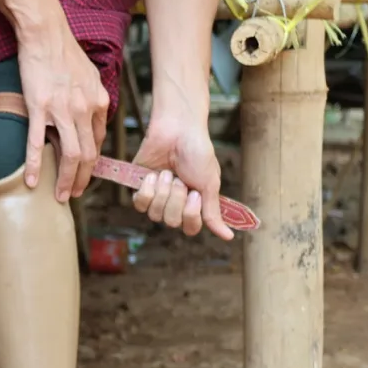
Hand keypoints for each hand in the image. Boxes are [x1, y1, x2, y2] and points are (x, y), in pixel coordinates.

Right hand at [15, 17, 109, 201]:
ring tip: (60, 195)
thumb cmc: (64, 52)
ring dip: (66, 180)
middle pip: (89, 155)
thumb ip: (93, 98)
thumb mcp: (90, 76)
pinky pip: (37, 143)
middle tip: (73, 194)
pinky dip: (35, 165)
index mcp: (98, 102)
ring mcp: (62, 110)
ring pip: (70, 155)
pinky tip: (32, 181)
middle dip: (82, 180)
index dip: (93, 164)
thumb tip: (92, 115)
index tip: (85, 175)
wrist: (46, 33)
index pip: (99, 142)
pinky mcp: (39, 107)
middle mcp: (84, 109)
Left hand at [130, 110, 232, 239]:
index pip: (190, 228)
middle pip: (171, 222)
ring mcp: (157, 196)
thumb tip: (228, 237)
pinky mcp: (140, 187)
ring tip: (168, 173)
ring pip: (155, 214)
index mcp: (194, 204)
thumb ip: (213, 212)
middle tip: (180, 178)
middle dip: (176, 198)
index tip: (195, 194)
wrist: (177, 129)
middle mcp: (176, 204)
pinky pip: (139, 203)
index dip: (191, 215)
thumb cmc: (197, 153)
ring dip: (163, 191)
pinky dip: (147, 189)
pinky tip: (152, 175)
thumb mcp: (210, 184)